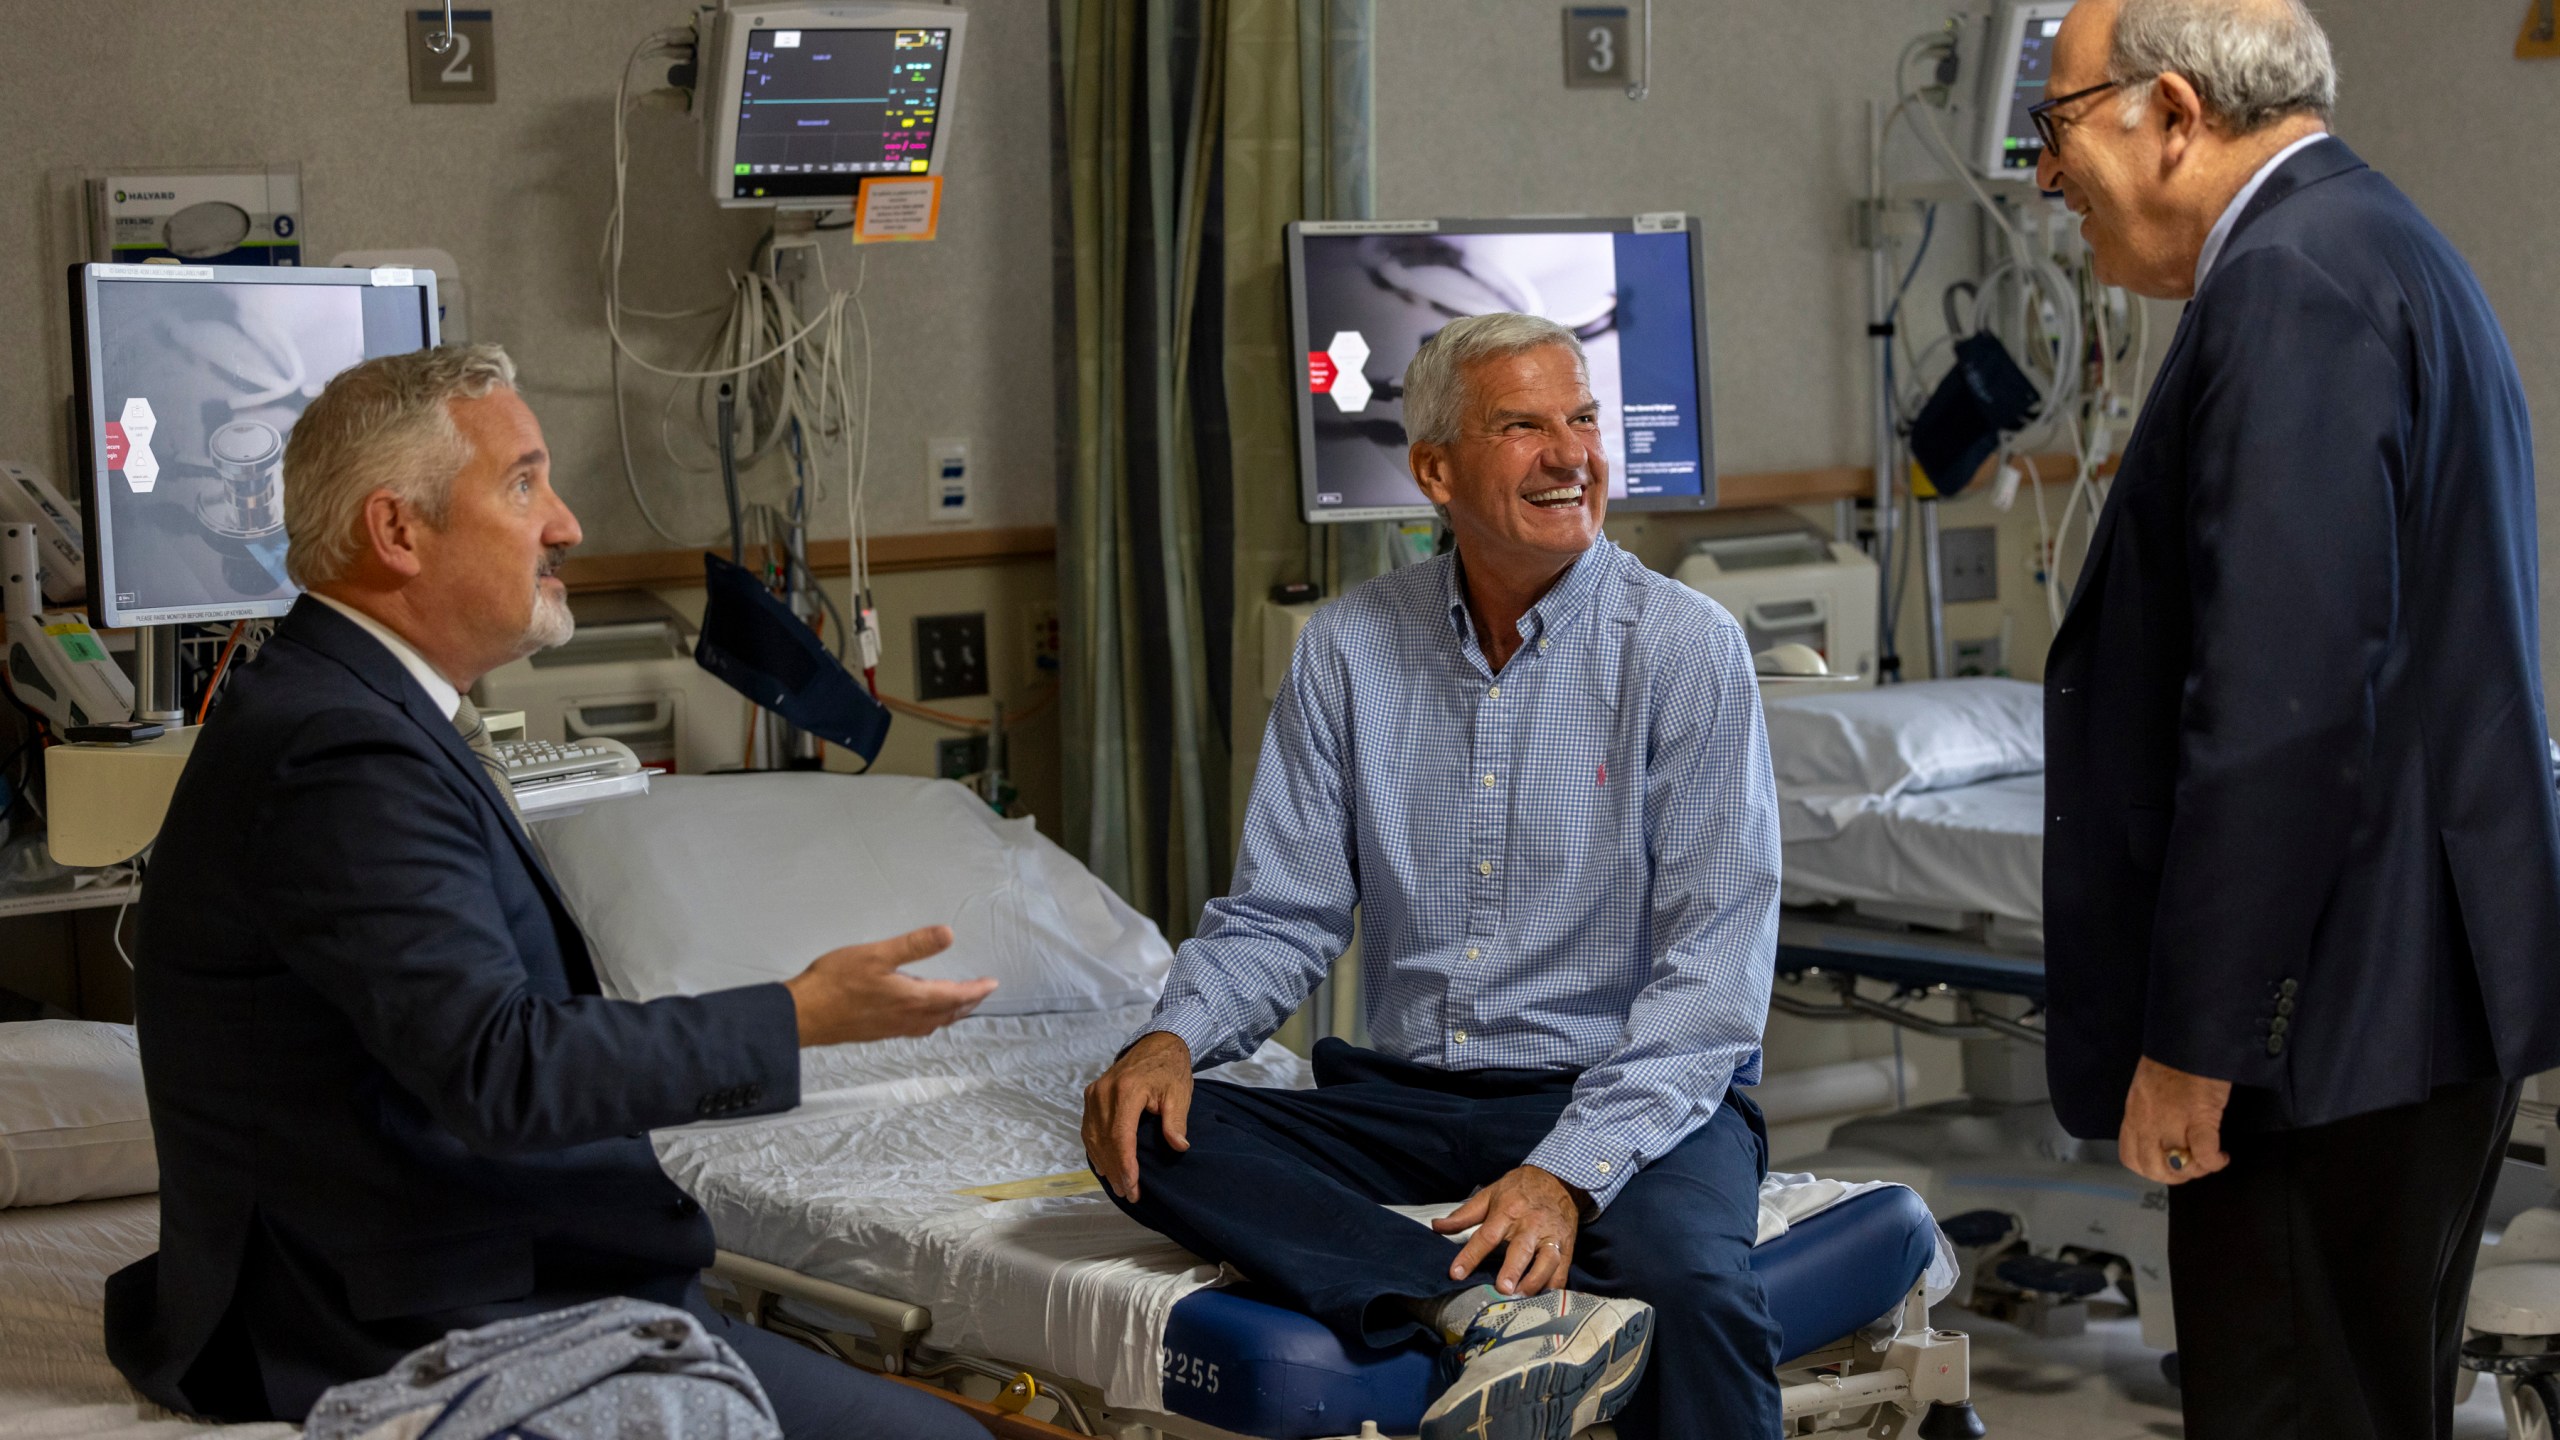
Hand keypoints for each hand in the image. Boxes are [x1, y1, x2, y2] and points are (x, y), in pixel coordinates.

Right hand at [781, 926, 994, 1046]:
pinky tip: (921, 1015)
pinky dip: (930, 1020)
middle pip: (948, 1014)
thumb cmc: (837, 982)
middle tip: (982, 993)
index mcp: (913, 999)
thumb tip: (949, 934)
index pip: (955, 996)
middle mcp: (907, 1018)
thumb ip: (914, 945)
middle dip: (968, 1003)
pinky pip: (916, 1028)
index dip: (976, 990)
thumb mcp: (877, 954)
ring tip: (959, 1004)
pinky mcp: (878, 1032)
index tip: (992, 983)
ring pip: (933, 1023)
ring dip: (950, 1014)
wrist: (804, 1015)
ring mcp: (892, 1028)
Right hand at [1082, 1031, 1193, 1202]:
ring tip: (1119, 1186)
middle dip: (1116, 1171)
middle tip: (1129, 1194)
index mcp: (1126, 1090)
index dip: (1125, 1165)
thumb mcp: (1179, 1093)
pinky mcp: (1091, 1095)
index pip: (1120, 1136)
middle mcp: (1104, 1091)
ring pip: (1093, 1137)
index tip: (1133, 1186)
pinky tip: (1104, 1167)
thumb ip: (1176, 1120)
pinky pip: (1088, 1129)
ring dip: (1104, 1164)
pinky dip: (1095, 1150)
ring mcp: (1094, 1093)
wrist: (1157, 1044)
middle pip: (1104, 1141)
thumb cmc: (1170, 1070)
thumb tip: (1179, 1146)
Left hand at [1434, 1165, 1581, 1296]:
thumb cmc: (1519, 1189)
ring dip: (1535, 1281)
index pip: (1486, 1236)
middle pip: (1521, 1250)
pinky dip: (1554, 1286)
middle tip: (1503, 1289)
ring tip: (1521, 1297)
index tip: (1456, 1274)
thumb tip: (1436, 1226)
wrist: (1559, 1179)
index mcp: (1508, 1211)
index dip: (1470, 1256)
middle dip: (1512, 1270)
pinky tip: (1543, 1297)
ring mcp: (1551, 1236)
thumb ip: (1464, 1214)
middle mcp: (1530, 1224)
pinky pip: (1562, 1269)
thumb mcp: (1490, 1194)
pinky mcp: (1567, 1246)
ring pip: (1546, 1261)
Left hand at [2119, 1056, 2232, 1185]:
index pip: (2130, 1156)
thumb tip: (2160, 1140)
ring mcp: (2172, 1118)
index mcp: (2135, 1112)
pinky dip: (2214, 1161)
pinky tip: (2222, 1156)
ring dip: (2195, 1171)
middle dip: (2174, 1176)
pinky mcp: (2199, 1115)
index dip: (2150, 1170)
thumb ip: (2149, 1115)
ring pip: (2177, 1165)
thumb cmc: (2173, 1061)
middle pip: (2153, 1167)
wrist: (2191, 1037)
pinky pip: (2204, 1153)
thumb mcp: (2148, 1089)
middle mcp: (2148, 1119)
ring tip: (2208, 1161)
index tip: (2168, 1167)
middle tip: (2191, 1168)